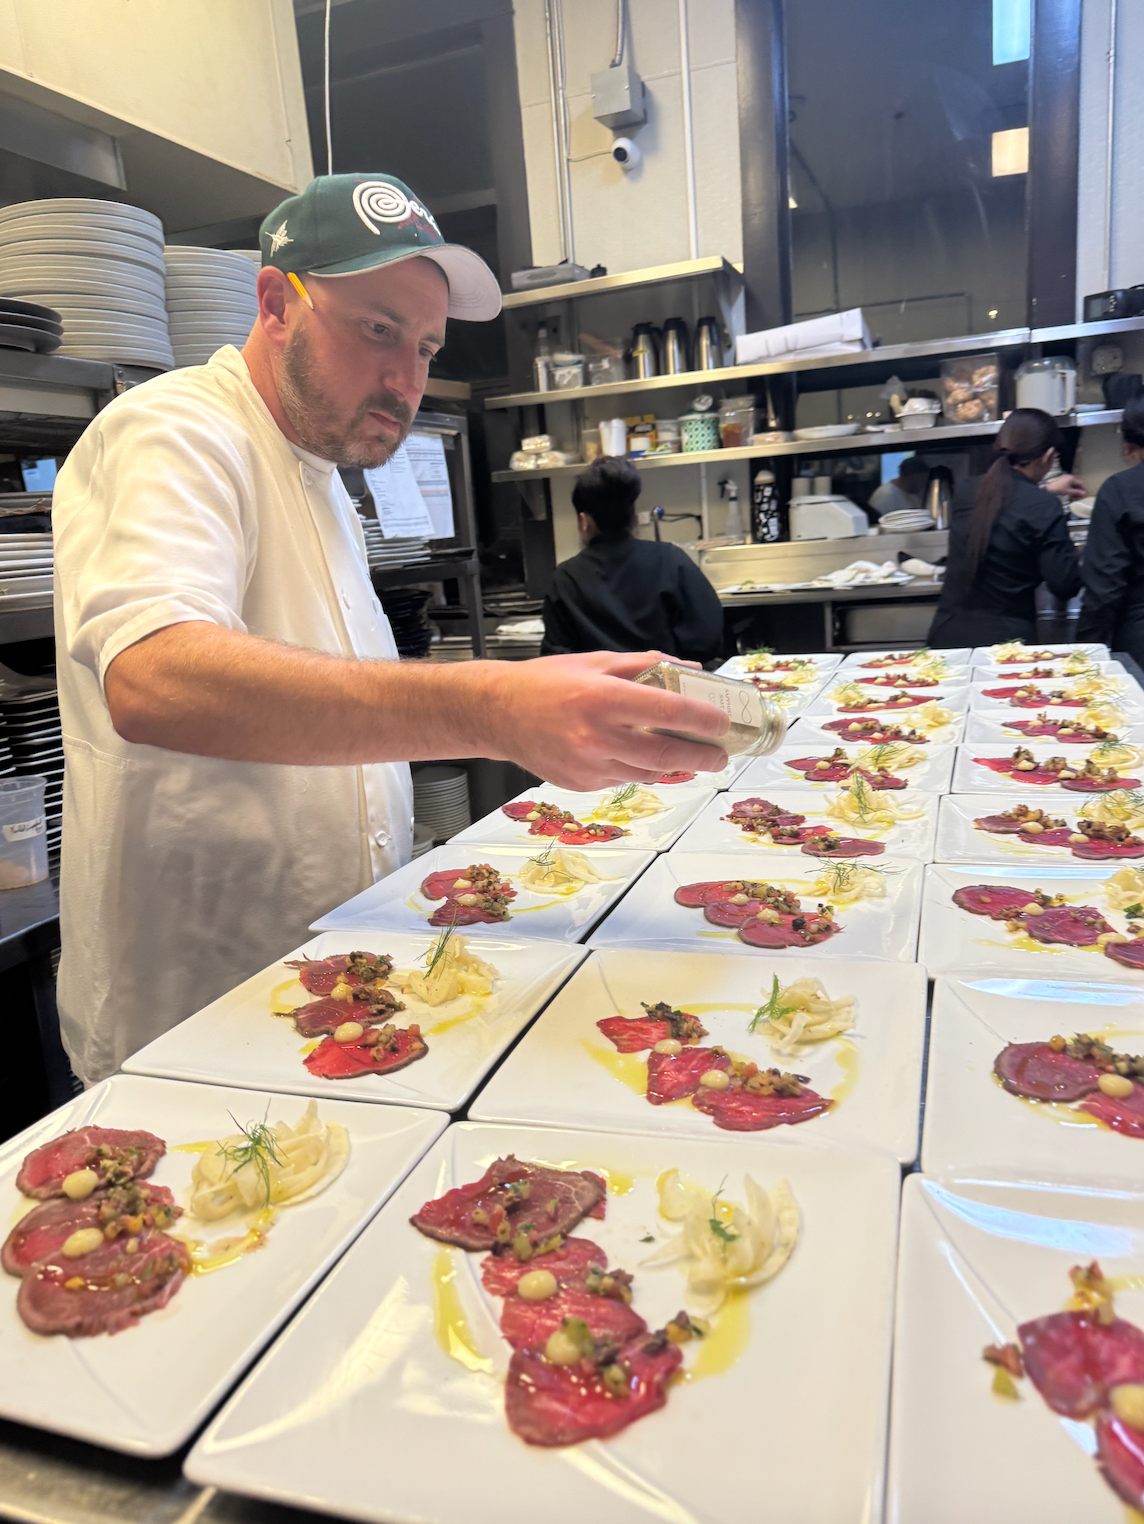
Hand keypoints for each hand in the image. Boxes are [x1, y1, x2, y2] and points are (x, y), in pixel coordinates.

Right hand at [479, 650, 730, 789]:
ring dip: (670, 765)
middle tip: (720, 754)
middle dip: (701, 757)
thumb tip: (688, 671)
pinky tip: (634, 754)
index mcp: (602, 698)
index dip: (701, 720)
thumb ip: (644, 666)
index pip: (666, 713)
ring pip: (645, 772)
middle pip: (664, 756)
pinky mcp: (580, 783)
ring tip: (684, 753)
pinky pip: (621, 779)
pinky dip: (636, 768)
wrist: (497, 712)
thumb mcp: (596, 662)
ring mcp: (587, 765)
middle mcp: (595, 736)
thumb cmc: (545, 683)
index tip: (723, 723)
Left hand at [1044, 473, 1086, 500]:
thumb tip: (1084, 493)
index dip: (1084, 488)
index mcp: (1072, 478)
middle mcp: (1070, 476)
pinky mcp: (1063, 479)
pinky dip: (1071, 488)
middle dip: (1079, 489)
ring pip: (1074, 483)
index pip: (1081, 483)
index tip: (1085, 494)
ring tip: (1074, 495)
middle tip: (1079, 495)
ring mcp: (1066, 477)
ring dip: (1075, 489)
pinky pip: (1069, 483)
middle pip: (1078, 483)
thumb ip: (1076, 492)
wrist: (1047, 488)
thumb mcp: (1068, 491)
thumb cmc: (1057, 489)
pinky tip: (1070, 493)